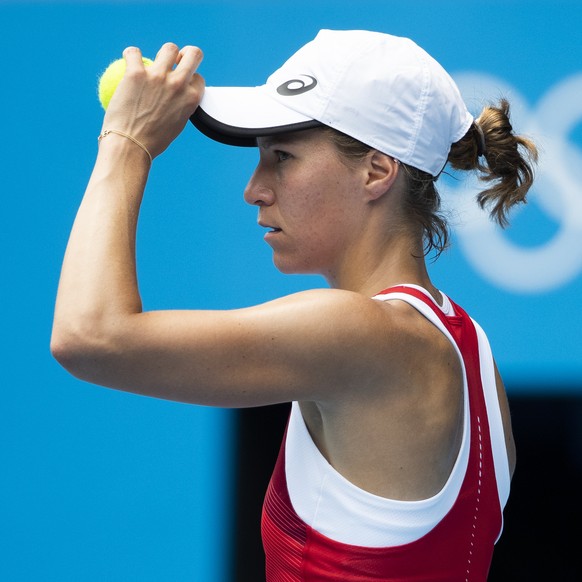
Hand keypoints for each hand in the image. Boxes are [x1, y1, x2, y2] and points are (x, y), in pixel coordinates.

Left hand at [101, 43, 204, 158]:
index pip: (198, 78)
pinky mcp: (136, 73)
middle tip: (176, 59)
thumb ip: (179, 108)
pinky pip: (134, 53)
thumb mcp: (175, 126)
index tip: (181, 82)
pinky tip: (130, 60)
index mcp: (192, 99)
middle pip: (193, 54)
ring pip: (169, 48)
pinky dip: (132, 54)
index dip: (190, 78)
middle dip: (187, 53)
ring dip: (163, 53)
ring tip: (152, 61)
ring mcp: (158, 77)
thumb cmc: (151, 142)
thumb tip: (175, 101)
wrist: (131, 146)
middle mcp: (179, 84)